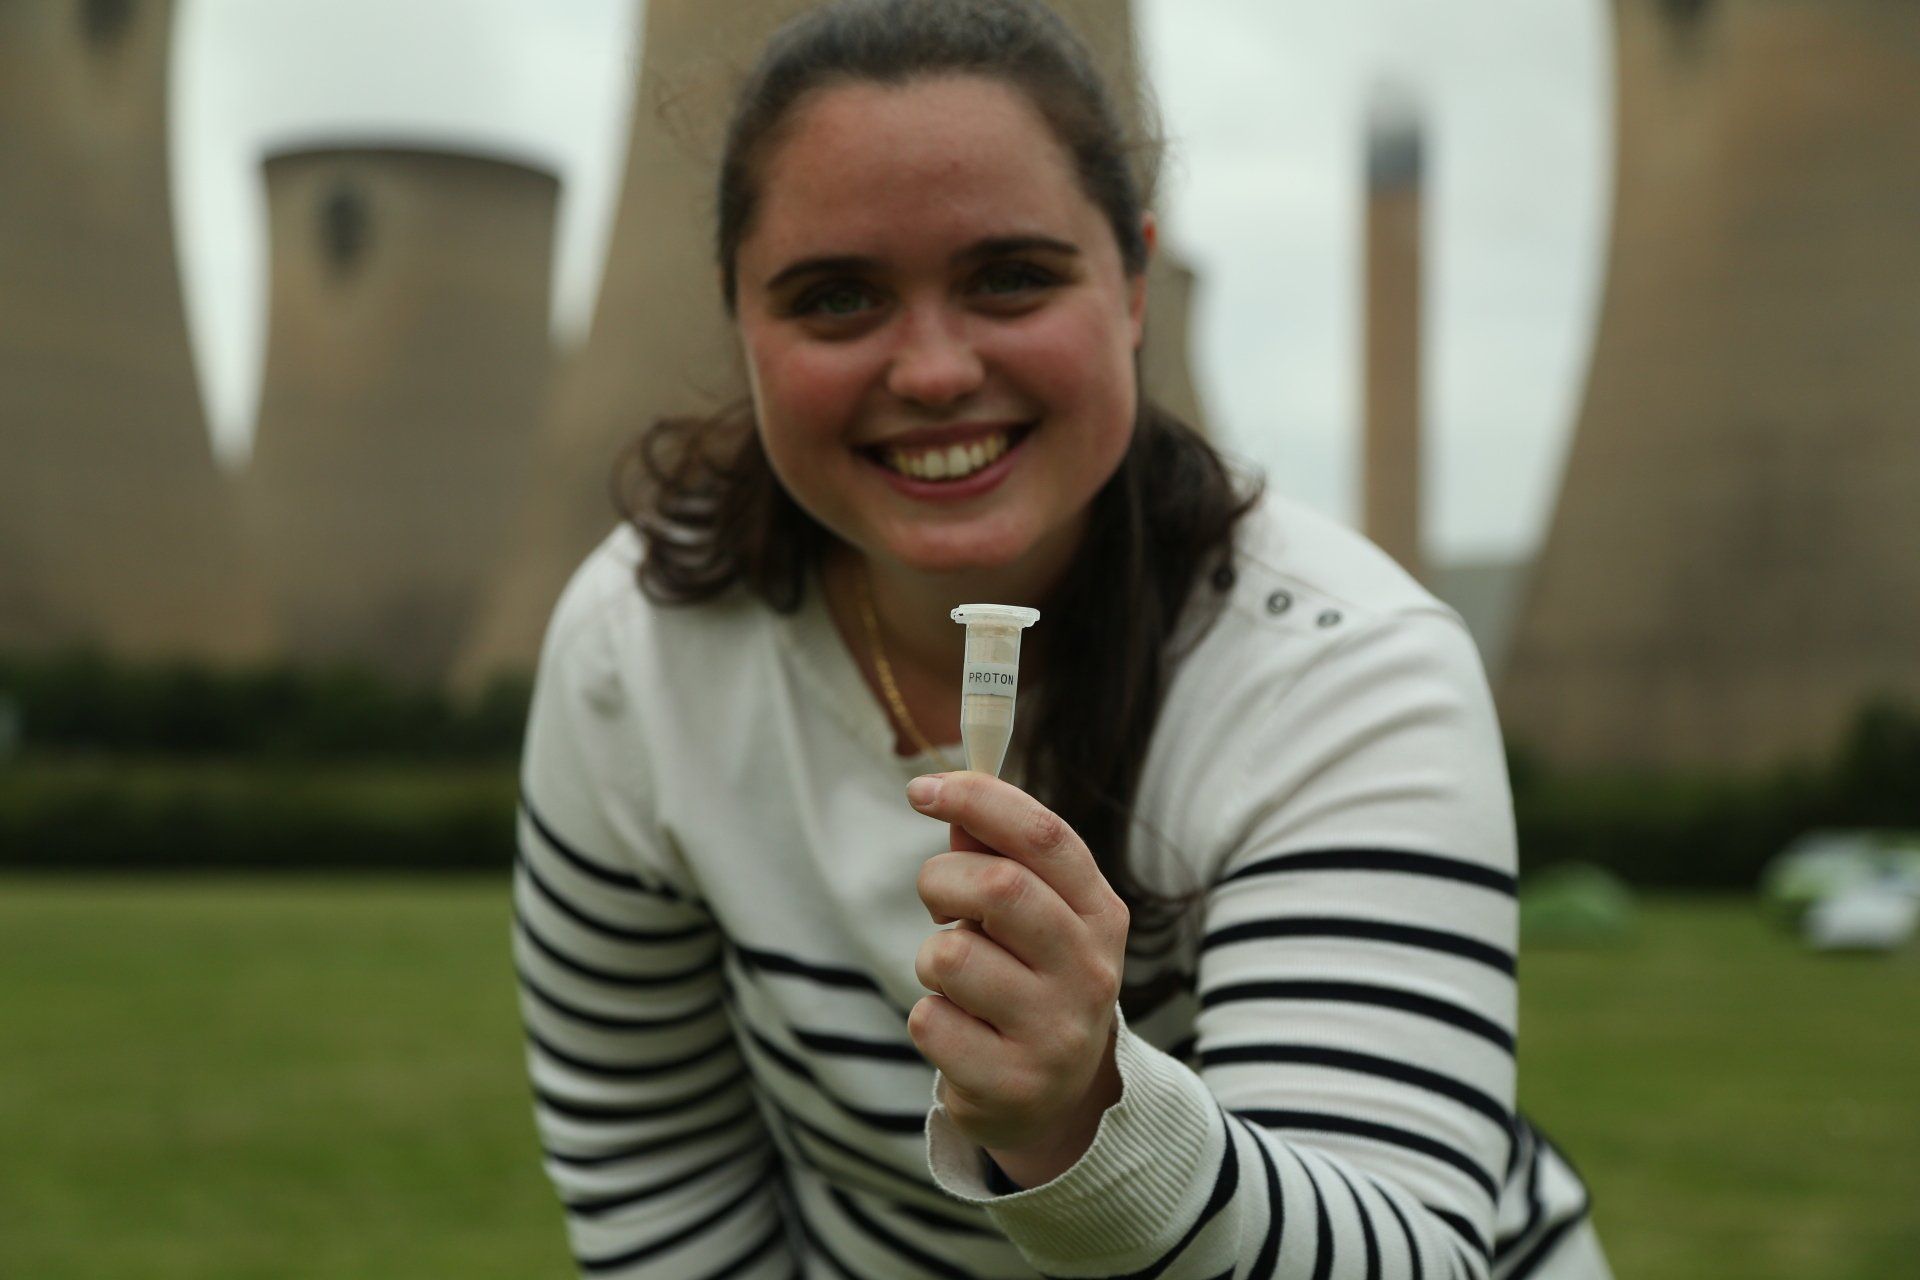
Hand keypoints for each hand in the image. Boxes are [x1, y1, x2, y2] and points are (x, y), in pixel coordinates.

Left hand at [905, 771, 1128, 1186]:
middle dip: (942, 880)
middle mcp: (1091, 972)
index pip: (1044, 836)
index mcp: (1101, 914)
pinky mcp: (1011, 1083)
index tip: (920, 788)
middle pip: (999, 887)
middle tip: (936, 901)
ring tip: (956, 980)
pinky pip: (930, 1020)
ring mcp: (1056, 1033)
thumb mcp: (1032, 916)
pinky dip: (929, 1017)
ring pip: (952, 956)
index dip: (978, 799)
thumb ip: (996, 854)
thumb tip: (950, 796)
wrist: (1051, 1100)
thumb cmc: (1029, 981)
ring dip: (931, 959)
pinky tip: (960, 1032)